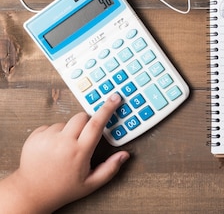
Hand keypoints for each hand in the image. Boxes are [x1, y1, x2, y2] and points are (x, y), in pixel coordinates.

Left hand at [0, 93, 129, 212]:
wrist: (32, 193)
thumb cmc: (63, 189)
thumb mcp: (91, 184)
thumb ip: (110, 169)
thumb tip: (124, 155)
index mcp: (79, 152)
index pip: (96, 124)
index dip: (107, 109)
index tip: (115, 98)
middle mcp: (62, 143)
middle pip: (82, 117)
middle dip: (87, 123)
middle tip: (84, 138)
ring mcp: (47, 139)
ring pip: (66, 122)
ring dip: (69, 130)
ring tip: (65, 149)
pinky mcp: (34, 137)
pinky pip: (50, 126)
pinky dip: (55, 134)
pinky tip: (53, 148)